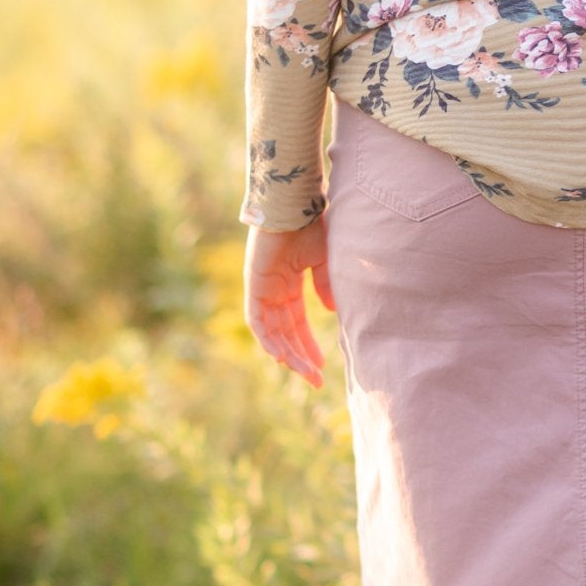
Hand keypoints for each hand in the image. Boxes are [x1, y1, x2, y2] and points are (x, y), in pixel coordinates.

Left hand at [244, 216, 333, 387]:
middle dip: (300, 357)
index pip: (296, 322)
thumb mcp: (324, 260)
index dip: (308, 345)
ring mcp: (262, 288)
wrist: (294, 205)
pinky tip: (281, 357)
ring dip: (287, 354)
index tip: (321, 366)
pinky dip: (268, 340)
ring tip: (305, 373)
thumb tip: (332, 311)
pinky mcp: (254, 286)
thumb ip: (325, 285)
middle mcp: (273, 289)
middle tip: (315, 380)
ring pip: (271, 332)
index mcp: (289, 283)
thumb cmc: (311, 225)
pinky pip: (257, 321)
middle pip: (284, 333)